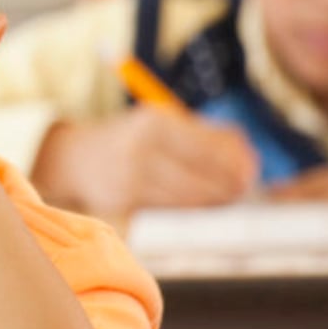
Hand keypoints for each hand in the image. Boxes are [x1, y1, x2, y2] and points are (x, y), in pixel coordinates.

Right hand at [32, 108, 257, 215]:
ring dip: (214, 199)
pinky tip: (202, 203)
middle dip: (229, 185)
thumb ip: (204, 135)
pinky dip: (192, 206)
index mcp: (156, 121)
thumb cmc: (131, 138)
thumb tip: (247, 153)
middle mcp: (142, 148)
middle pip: (201, 176)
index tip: (253, 170)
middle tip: (244, 188)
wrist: (75, 157)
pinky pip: (171, 206)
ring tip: (228, 196)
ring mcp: (132, 176)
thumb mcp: (162, 123)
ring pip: (189, 196)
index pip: (209, 147)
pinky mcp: (126, 201)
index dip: (236, 162)